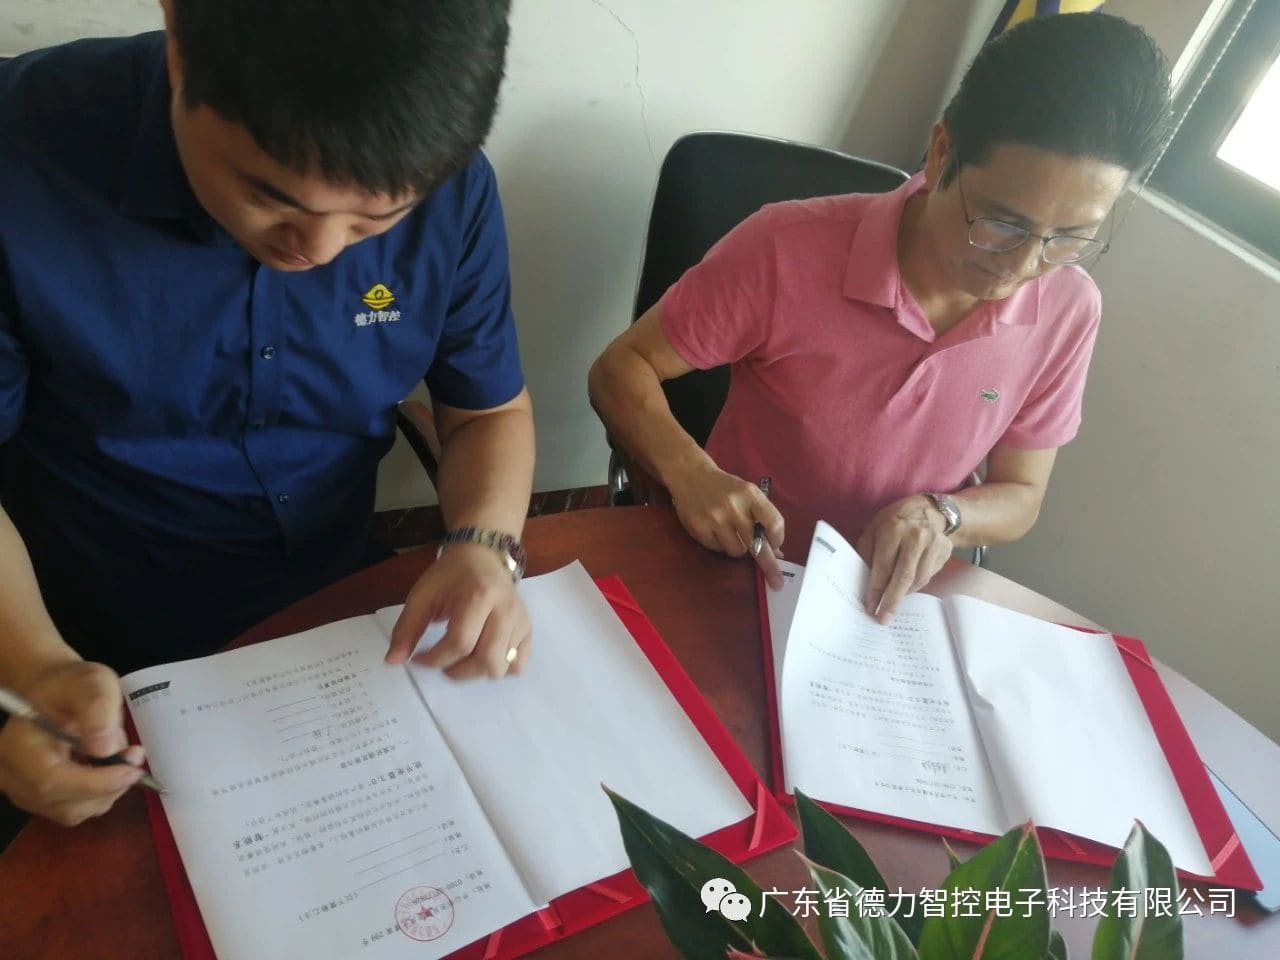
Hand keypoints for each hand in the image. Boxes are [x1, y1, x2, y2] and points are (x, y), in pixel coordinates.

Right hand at [0, 661, 144, 825]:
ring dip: (107, 791)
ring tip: (118, 756)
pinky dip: (98, 795)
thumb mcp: (91, 682)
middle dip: (109, 786)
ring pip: (72, 812)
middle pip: (63, 803)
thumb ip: (98, 709)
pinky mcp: (36, 800)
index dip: (96, 782)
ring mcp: (21, 791)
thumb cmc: (70, 686)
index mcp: (16, 743)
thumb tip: (105, 748)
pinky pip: (73, 810)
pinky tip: (105, 768)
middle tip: (134, 757)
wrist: (53, 694)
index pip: (51, 780)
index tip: (133, 769)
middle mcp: (10, 774)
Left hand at [387, 542, 531, 679]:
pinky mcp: (528, 629)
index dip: (435, 660)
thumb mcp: (422, 595)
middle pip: (487, 661)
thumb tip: (393, 661)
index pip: (460, 643)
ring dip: (477, 671)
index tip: (419, 658)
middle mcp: (505, 610)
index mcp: (479, 596)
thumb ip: (406, 629)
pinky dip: (500, 668)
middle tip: (443, 661)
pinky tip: (484, 654)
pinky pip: (519, 664)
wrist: (482, 555)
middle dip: (458, 671)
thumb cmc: (450, 576)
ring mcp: (521, 621)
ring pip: (503, 668)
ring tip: (462, 657)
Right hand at [667, 462, 785, 588]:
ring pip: (737, 551)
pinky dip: (720, 545)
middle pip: (757, 544)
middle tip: (777, 582)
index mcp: (750, 494)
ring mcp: (715, 518)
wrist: (690, 476)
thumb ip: (763, 518)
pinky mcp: (699, 528)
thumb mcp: (747, 494)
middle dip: (768, 564)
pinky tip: (715, 530)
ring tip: (730, 533)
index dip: (778, 538)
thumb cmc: (725, 487)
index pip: (773, 522)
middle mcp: (733, 506)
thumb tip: (776, 550)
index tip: (777, 546)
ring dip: (738, 548)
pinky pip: (718, 549)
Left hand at [856, 495, 952, 623]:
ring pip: (918, 580)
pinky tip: (906, 589)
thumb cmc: (896, 520)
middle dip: (892, 600)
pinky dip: (915, 586)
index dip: (876, 588)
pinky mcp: (945, 553)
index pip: (883, 565)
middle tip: (883, 618)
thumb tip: (862, 579)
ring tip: (892, 605)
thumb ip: (867, 551)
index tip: (870, 605)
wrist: (932, 511)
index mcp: (894, 529)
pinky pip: (928, 576)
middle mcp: (916, 537)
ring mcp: (934, 545)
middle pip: (903, 576)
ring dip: (904, 595)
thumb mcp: (875, 528)